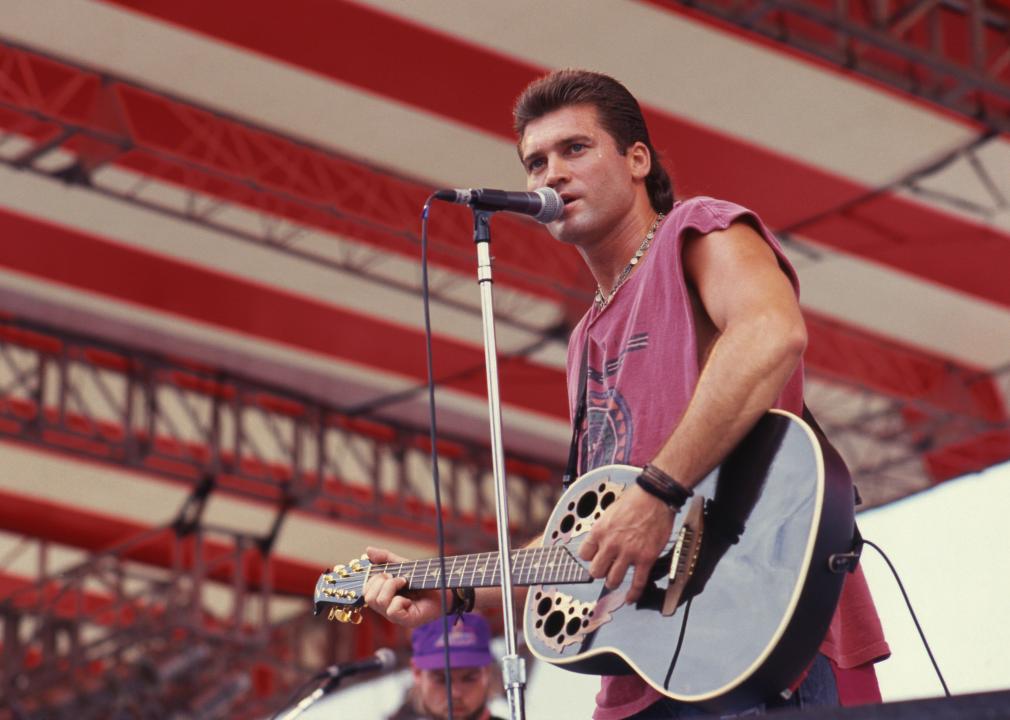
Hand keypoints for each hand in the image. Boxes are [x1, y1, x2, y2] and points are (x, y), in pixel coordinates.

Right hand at [362, 546, 444, 628]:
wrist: (445, 587)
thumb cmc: (424, 578)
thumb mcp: (403, 565)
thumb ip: (386, 558)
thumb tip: (368, 550)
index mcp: (383, 596)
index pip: (365, 590)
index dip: (373, 579)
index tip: (389, 573)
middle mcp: (386, 608)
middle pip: (369, 597)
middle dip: (381, 581)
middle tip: (398, 578)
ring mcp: (395, 616)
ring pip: (379, 602)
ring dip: (391, 586)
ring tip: (405, 583)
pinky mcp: (406, 621)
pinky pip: (392, 611)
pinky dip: (400, 600)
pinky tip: (409, 599)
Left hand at [578, 485, 674, 603]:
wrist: (656, 496)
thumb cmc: (635, 500)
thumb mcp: (610, 512)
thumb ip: (604, 529)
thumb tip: (601, 541)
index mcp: (600, 531)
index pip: (584, 554)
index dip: (590, 557)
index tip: (594, 558)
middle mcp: (611, 543)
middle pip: (596, 571)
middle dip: (600, 572)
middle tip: (605, 570)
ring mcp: (628, 553)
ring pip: (613, 580)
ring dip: (614, 582)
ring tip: (616, 580)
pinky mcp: (645, 558)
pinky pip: (637, 583)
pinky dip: (633, 593)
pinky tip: (630, 597)